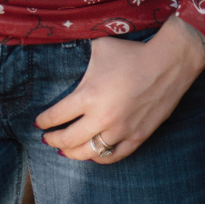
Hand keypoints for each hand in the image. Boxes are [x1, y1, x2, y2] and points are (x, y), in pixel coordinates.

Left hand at [35, 16, 204, 163]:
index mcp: (88, 95)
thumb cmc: (130, 53)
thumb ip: (81, 56)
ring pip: (89, 153)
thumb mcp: (99, 48)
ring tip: (65, 151)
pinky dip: (99, 157)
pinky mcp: (137, 138)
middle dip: (53, 141)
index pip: (57, 116)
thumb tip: (66, 46)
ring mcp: (120, 131)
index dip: (44, 122)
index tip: (38, 123)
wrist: (166, 64)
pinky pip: (113, 156)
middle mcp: (102, 118)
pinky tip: (92, 154)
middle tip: (47, 139)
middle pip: (68, 140)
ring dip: (73, 153)